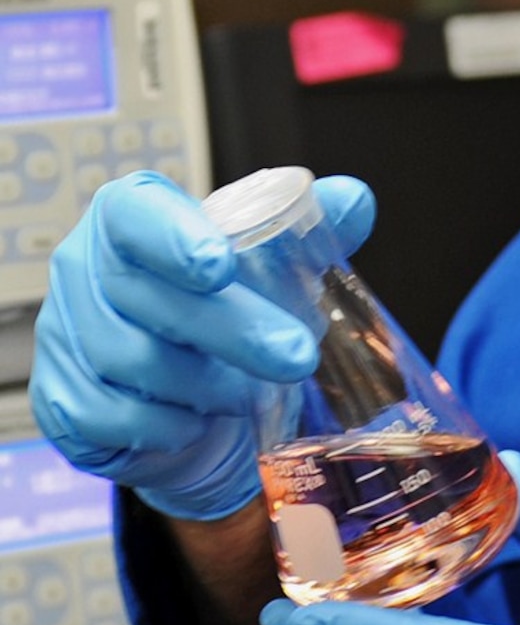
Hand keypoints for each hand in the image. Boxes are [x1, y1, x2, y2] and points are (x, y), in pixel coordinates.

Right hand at [31, 170, 375, 519]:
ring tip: (253, 393)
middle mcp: (85, 269)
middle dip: (232, 330)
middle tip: (297, 355)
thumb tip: (353, 200)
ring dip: (205, 382)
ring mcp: (63, 335)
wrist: (195, 399)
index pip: (135, 214)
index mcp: (131, 219)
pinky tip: (199, 421)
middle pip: (145, 296)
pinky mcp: (60, 399)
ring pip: (129, 359)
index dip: (174, 237)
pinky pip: (108, 415)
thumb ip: (316, 226)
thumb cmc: (226, 312)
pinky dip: (167, 424)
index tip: (221, 265)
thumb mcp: (274, 266)